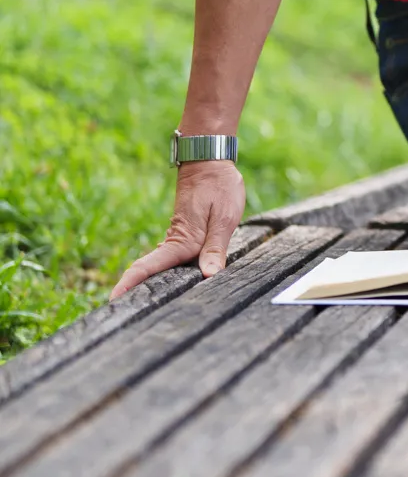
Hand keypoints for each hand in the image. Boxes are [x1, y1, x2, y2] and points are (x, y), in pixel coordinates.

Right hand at [111, 160, 246, 299]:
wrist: (210, 163)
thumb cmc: (220, 187)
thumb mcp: (225, 217)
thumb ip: (216, 247)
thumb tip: (208, 274)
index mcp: (183, 240)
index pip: (152, 265)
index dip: (132, 282)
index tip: (114, 297)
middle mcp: (174, 241)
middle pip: (148, 270)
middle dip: (131, 290)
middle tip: (116, 313)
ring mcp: (176, 239)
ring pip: (157, 266)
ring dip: (143, 284)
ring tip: (131, 308)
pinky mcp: (181, 236)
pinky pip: (167, 259)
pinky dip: (158, 273)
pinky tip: (158, 286)